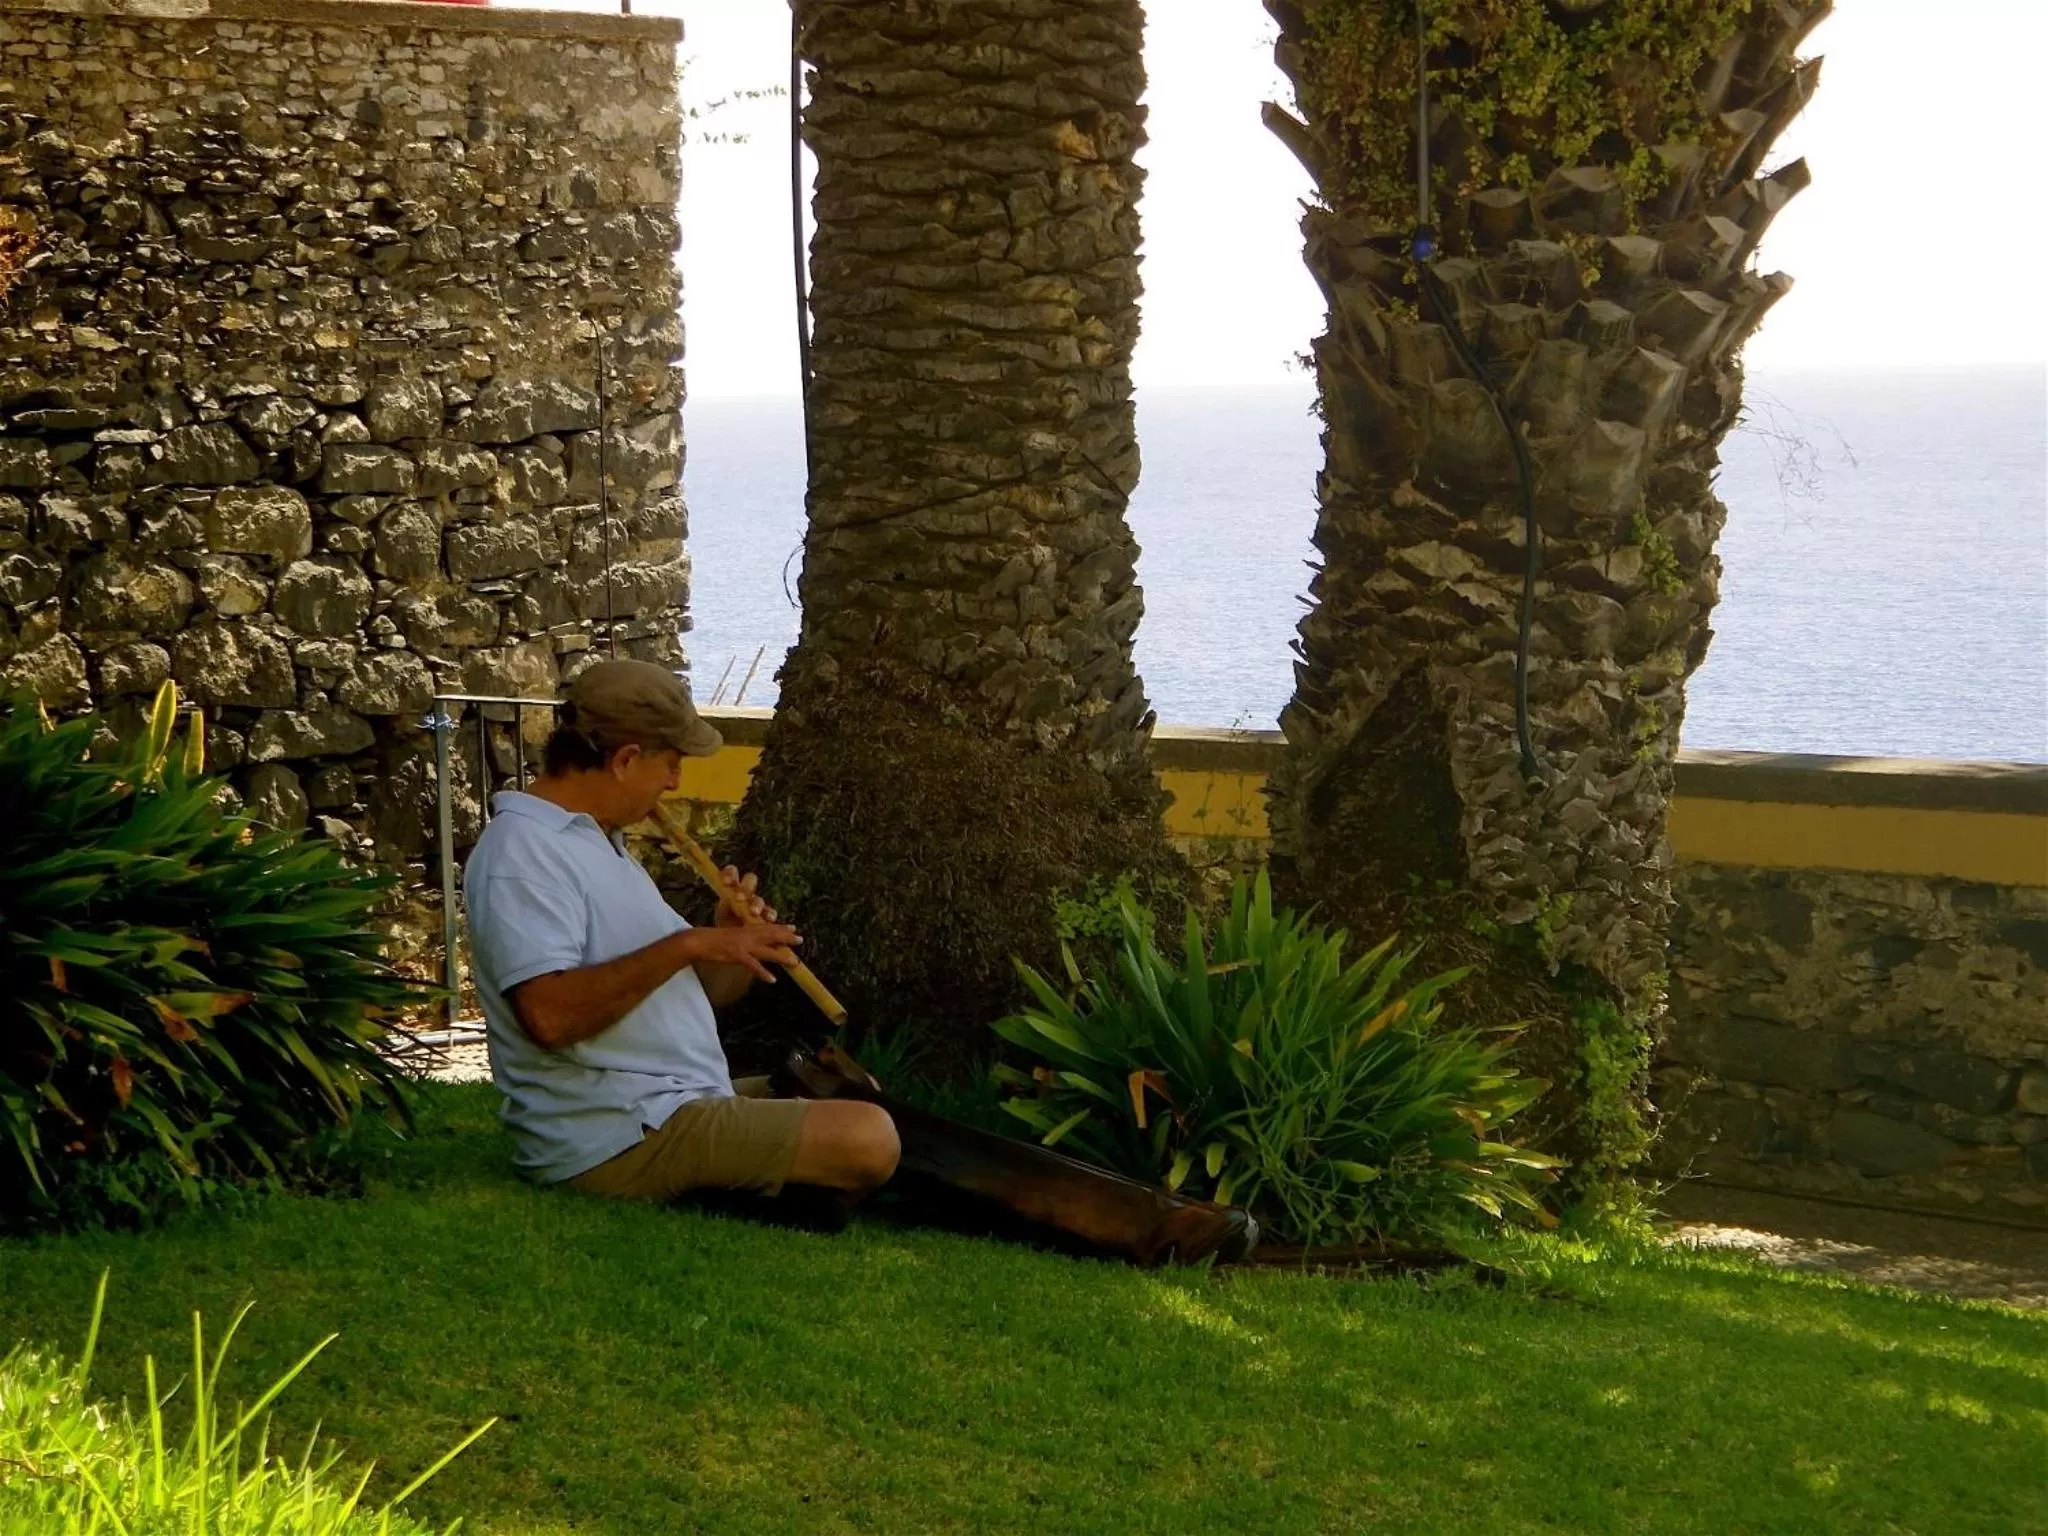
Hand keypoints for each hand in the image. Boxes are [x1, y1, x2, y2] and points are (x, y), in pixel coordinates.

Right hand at [683, 920, 800, 983]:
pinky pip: (753, 965)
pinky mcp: (737, 955)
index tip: (793, 928)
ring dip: (782, 956)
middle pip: (771, 936)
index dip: (780, 928)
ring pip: (767, 951)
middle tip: (801, 940)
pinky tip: (772, 979)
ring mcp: (743, 946)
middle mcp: (747, 936)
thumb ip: (740, 939)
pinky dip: (763, 973)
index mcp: (745, 930)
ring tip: (795, 962)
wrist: (698, 941)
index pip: (766, 928)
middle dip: (786, 938)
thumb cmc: (710, 939)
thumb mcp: (729, 935)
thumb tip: (749, 946)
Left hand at [714, 866, 777, 928]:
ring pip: (759, 899)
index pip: (732, 872)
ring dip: (756, 904)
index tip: (725, 882)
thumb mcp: (721, 915)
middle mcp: (746, 892)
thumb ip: (724, 907)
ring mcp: (757, 904)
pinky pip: (770, 913)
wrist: (733, 941)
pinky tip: (769, 919)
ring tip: (753, 912)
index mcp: (732, 887)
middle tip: (739, 897)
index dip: (730, 874)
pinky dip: (770, 915)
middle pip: (750, 881)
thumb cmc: (725, 924)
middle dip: (746, 887)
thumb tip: (727, 901)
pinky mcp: (766, 916)